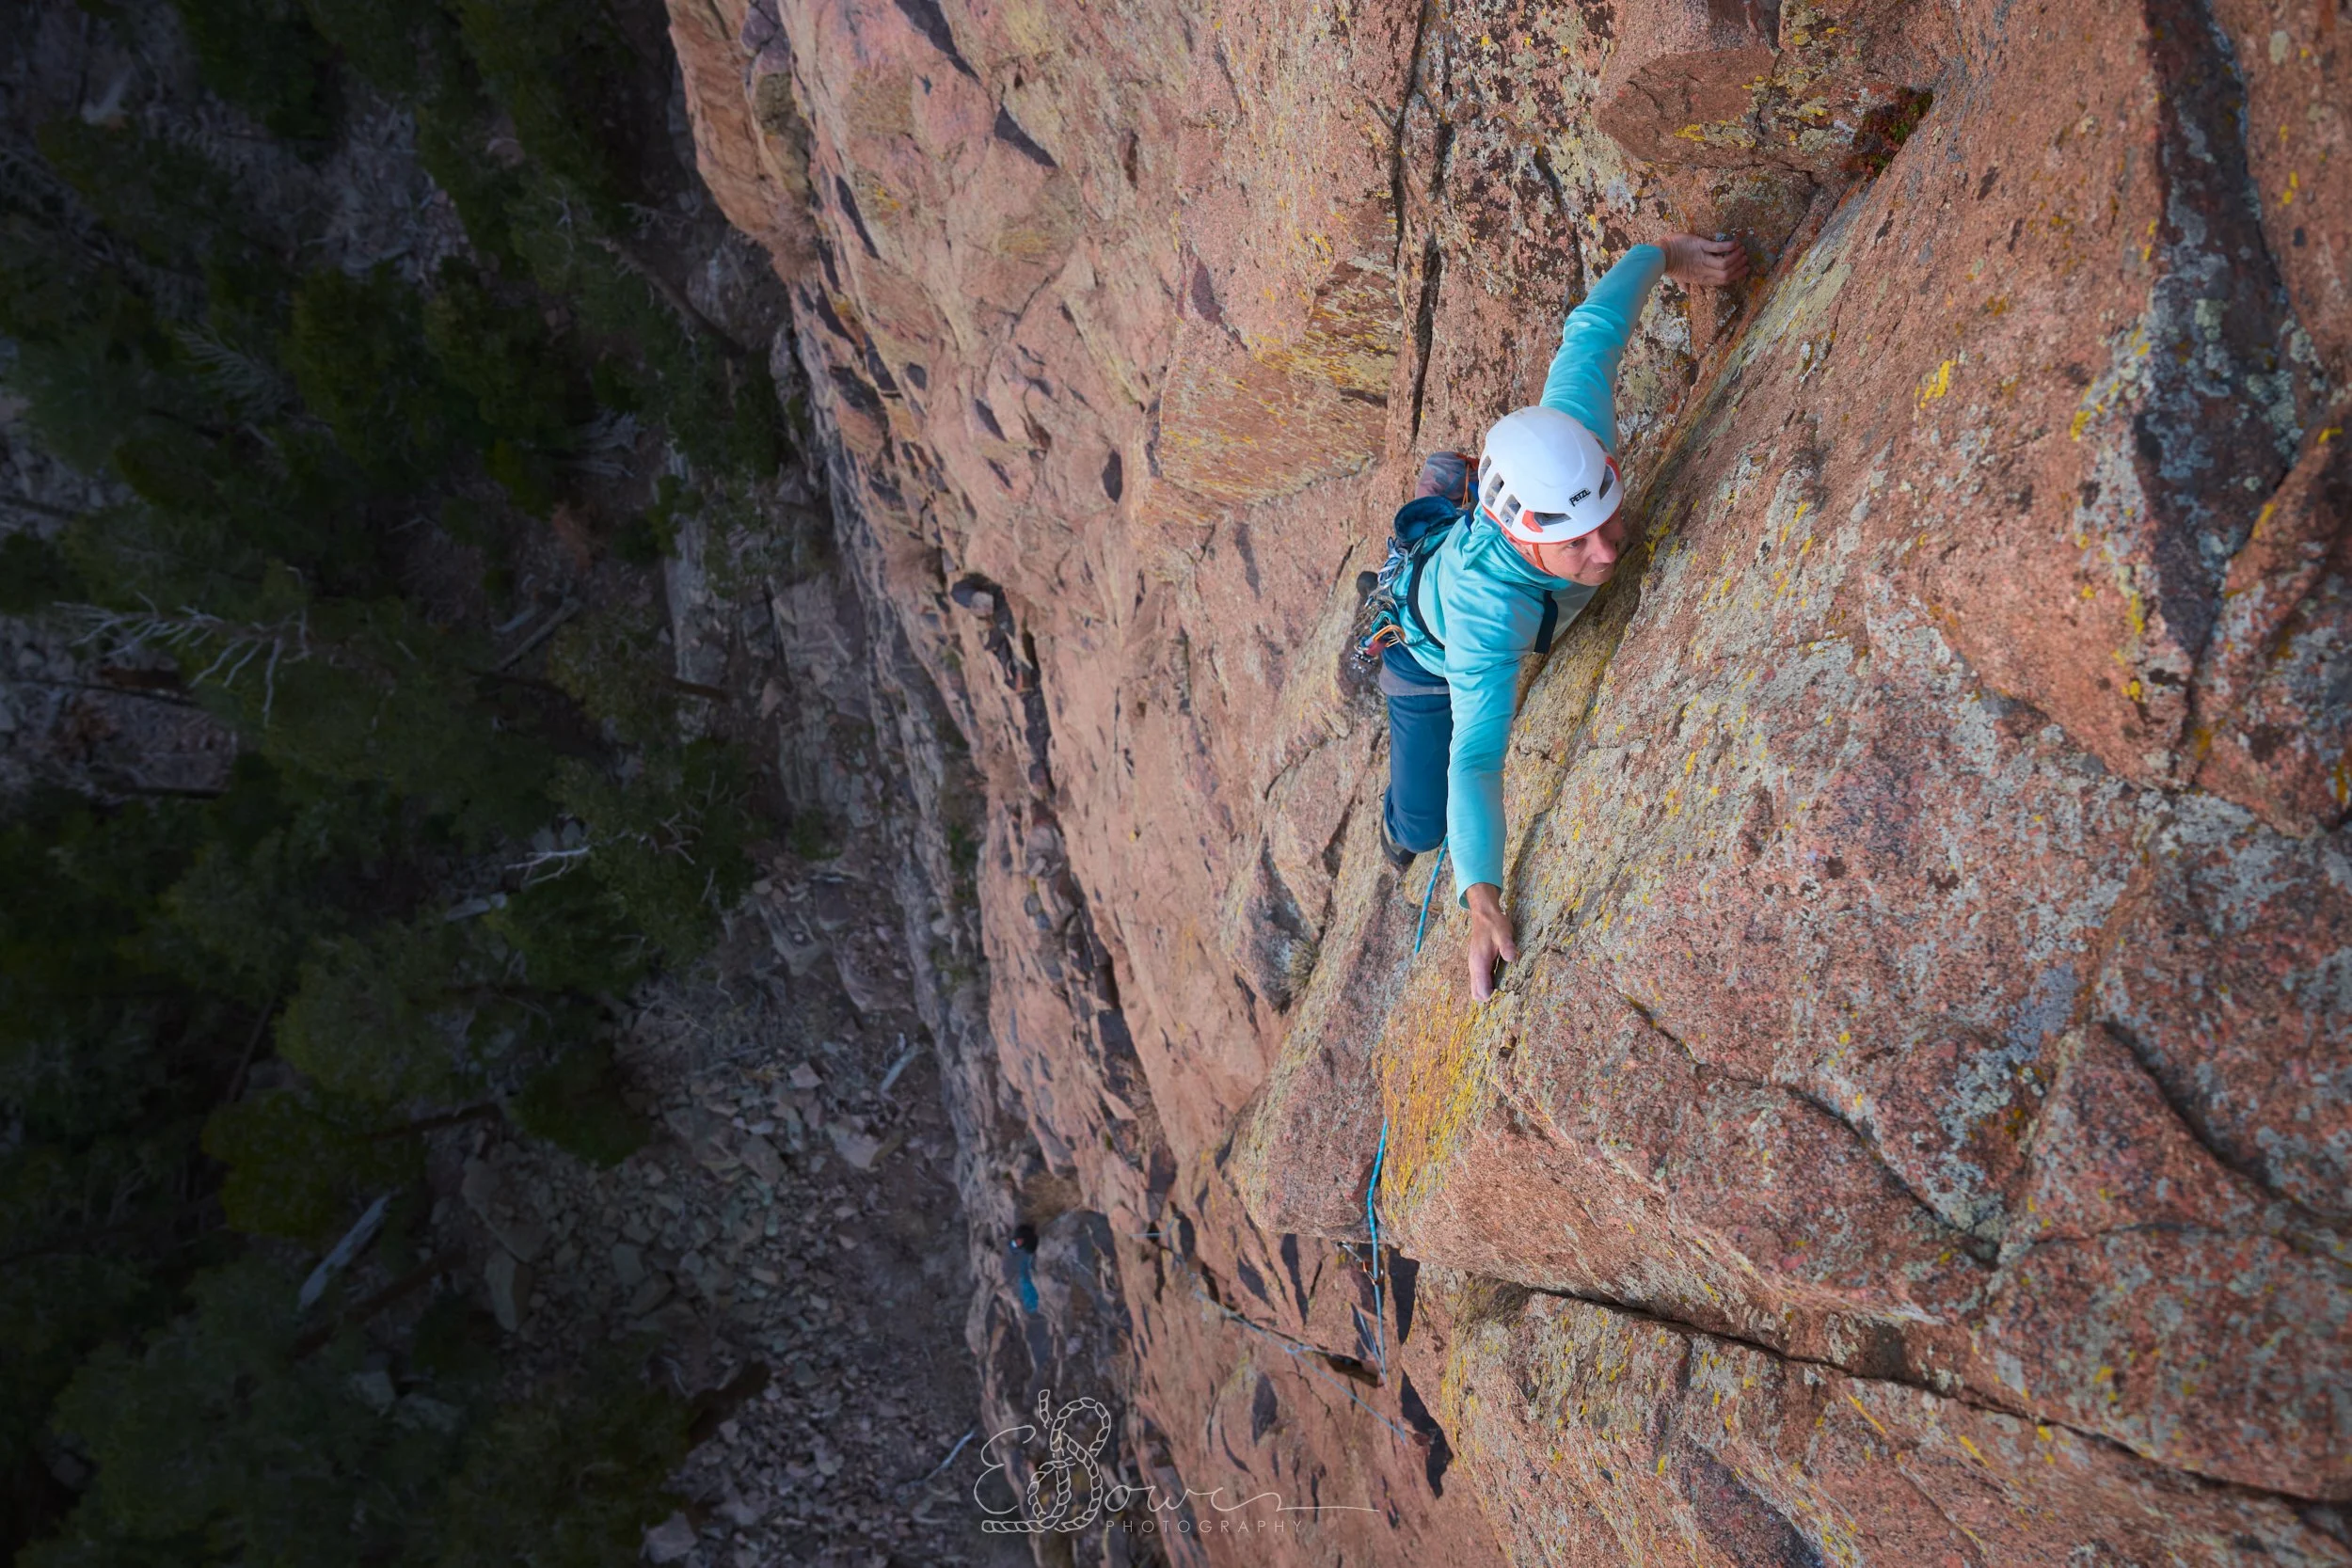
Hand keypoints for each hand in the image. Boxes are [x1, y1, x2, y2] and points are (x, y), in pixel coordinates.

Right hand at [1464, 883, 1516, 1001]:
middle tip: (1506, 992)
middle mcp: (1474, 966)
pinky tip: (1501, 979)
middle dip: (1490, 996)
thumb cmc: (1495, 925)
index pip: (1480, 989)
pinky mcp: (1478, 963)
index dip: (1492, 996)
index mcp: (1479, 962)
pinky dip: (1489, 984)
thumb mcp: (1504, 933)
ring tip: (1505, 988)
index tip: (1505, 994)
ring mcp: (1475, 965)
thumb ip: (1507, 946)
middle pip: (1477, 993)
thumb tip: (1511, 958)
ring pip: (1478, 987)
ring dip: (1489, 990)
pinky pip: (1481, 980)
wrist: (1484, 914)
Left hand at [1662, 233, 1749, 288]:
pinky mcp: (1700, 246)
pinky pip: (1717, 248)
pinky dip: (1728, 246)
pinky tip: (1735, 243)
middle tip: (1746, 259)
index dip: (1735, 276)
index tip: (1745, 270)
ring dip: (1736, 256)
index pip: (1722, 280)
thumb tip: (1687, 291)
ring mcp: (1702, 258)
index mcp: (1700, 278)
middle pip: (1726, 273)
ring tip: (1743, 250)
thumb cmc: (1669, 265)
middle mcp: (1703, 270)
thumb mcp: (1678, 277)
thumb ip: (1684, 284)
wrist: (1659, 255)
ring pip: (1725, 262)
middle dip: (1739, 266)